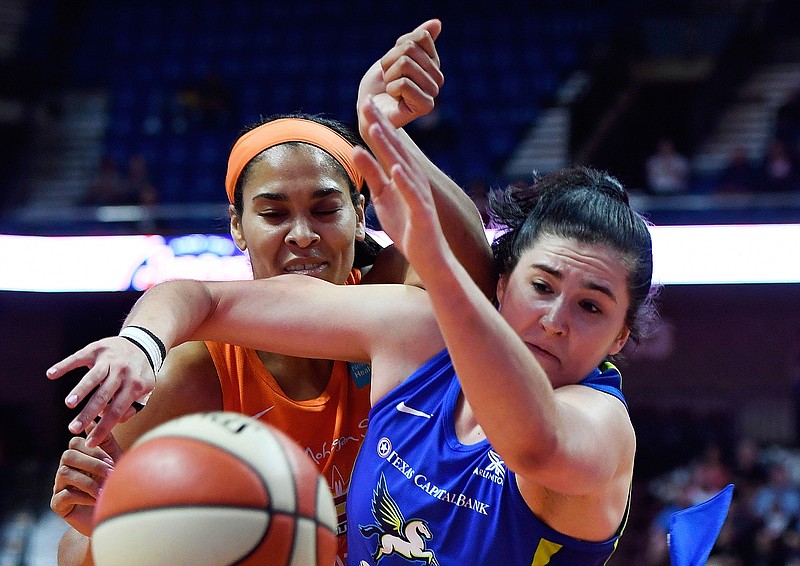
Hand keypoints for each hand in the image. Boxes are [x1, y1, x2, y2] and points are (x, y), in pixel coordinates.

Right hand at [47, 336, 153, 446]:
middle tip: (73, 429)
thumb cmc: (139, 373)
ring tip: (69, 404)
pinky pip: (79, 357)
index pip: (117, 411)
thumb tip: (114, 421)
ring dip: (80, 390)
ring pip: (93, 377)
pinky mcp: (97, 349)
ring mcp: (109, 359)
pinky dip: (64, 365)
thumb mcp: (145, 391)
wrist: (142, 343)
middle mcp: (122, 372)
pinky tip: (51, 374)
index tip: (90, 442)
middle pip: (103, 396)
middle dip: (88, 414)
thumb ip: (131, 408)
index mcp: (135, 385)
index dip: (103, 428)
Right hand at [50, 425, 121, 535]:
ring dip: (89, 480)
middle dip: (92, 463)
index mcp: (78, 457)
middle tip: (111, 472)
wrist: (111, 515)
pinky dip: (83, 496)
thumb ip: (106, 441)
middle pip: (68, 455)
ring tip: (105, 489)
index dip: (94, 449)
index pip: (76, 442)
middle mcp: (65, 468)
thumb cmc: (115, 484)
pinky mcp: (57, 504)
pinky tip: (97, 500)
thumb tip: (98, 415)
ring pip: (64, 473)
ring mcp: (59, 486)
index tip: (112, 459)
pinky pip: (64, 495)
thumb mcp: (115, 460)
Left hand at [353, 98, 445, 270]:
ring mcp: (419, 197)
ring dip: (391, 148)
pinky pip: (413, 196)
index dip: (377, 124)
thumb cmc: (407, 228)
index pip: (389, 146)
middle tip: (368, 102)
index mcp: (402, 176)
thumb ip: (372, 174)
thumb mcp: (382, 197)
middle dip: (382, 126)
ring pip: (404, 167)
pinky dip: (405, 182)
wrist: (429, 258)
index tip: (365, 103)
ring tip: (378, 128)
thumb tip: (356, 150)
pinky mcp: (423, 214)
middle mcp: (413, 181)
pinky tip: (396, 169)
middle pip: (396, 149)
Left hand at [357, 19, 443, 136]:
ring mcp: (433, 92)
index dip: (398, 46)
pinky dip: (391, 88)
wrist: (370, 108)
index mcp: (433, 63)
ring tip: (391, 87)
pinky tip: (394, 98)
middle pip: (410, 49)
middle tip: (389, 78)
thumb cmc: (380, 83)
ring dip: (389, 75)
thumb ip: (415, 40)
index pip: (419, 37)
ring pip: (405, 63)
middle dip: (390, 61)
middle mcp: (437, 78)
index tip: (393, 63)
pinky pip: (404, 84)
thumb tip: (437, 23)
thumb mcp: (396, 55)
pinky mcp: (426, 106)